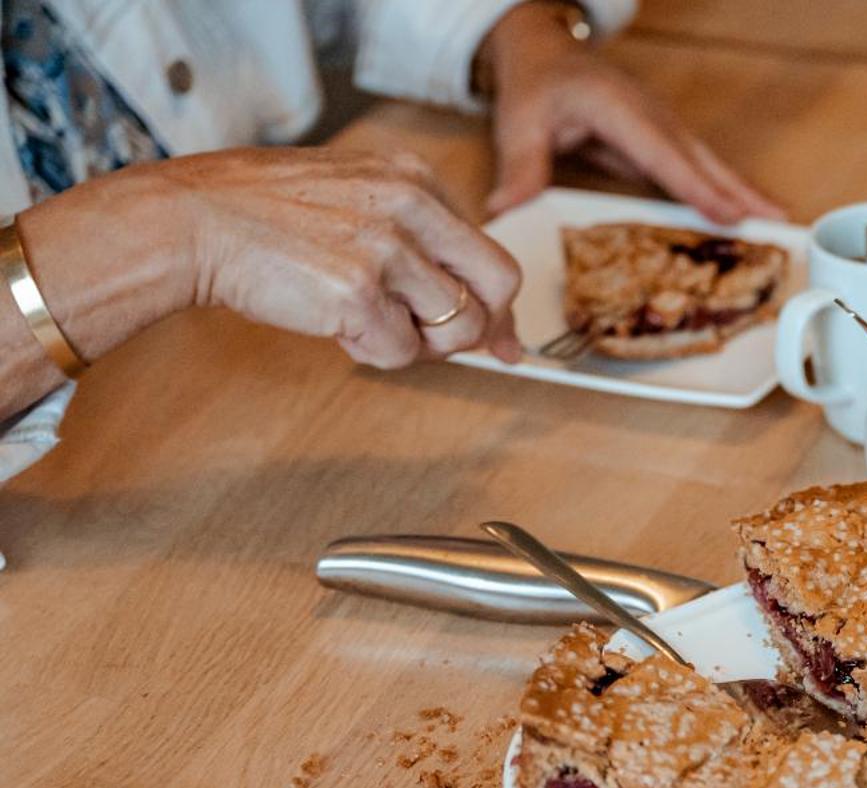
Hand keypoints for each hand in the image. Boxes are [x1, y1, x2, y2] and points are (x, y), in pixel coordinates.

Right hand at [150, 146, 522, 367]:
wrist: (190, 220)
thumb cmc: (264, 216)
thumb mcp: (356, 203)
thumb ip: (423, 250)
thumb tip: (496, 329)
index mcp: (413, 178)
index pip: (490, 253)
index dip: (491, 303)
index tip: (492, 334)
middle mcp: (408, 205)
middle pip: (498, 287)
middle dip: (475, 326)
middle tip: (435, 338)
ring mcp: (385, 248)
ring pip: (456, 328)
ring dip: (417, 343)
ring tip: (366, 320)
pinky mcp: (357, 293)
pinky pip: (401, 352)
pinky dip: (372, 352)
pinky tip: (334, 324)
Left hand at [479, 4, 781, 221]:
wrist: (545, 55)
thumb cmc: (536, 86)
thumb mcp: (518, 122)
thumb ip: (519, 168)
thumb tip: (505, 211)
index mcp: (616, 107)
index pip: (662, 153)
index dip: (697, 186)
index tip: (727, 214)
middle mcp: (650, 114)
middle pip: (700, 158)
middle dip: (740, 191)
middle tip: (777, 224)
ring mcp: (663, 125)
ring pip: (709, 163)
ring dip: (745, 192)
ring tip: (779, 223)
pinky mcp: (666, 141)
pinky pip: (701, 168)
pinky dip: (729, 190)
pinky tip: (750, 214)